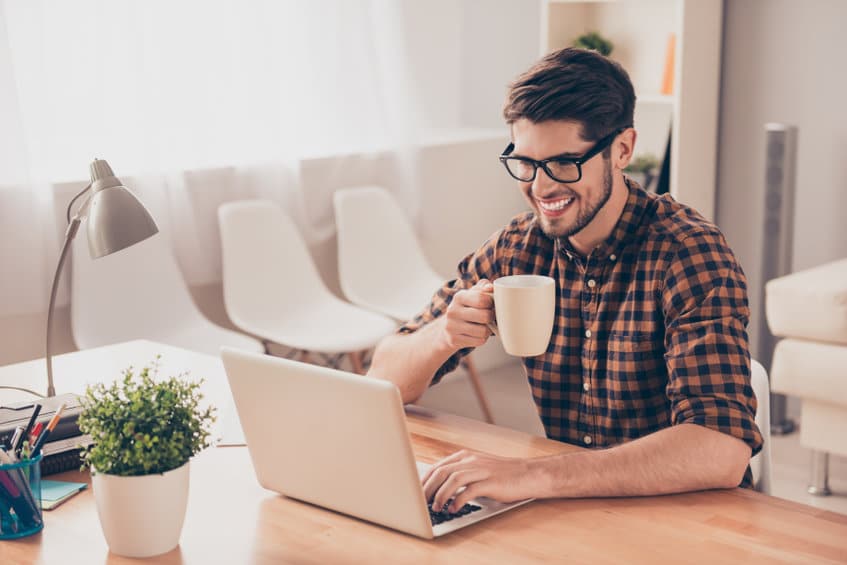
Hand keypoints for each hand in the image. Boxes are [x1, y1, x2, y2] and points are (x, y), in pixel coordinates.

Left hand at [421, 449, 541, 512]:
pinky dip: (458, 500)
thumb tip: (439, 487)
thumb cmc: (502, 475)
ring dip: (441, 495)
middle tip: (421, 502)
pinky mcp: (491, 482)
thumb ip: (460, 473)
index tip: (416, 492)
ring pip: (453, 479)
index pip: (438, 466)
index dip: (425, 480)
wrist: (528, 474)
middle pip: (442, 472)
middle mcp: (471, 460)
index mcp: (466, 456)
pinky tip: (453, 508)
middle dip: (428, 488)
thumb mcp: (478, 469)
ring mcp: (481, 470)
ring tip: (436, 507)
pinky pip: (470, 490)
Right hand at [439, 279, 495, 350]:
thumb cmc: (466, 309)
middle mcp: (453, 311)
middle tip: (489, 317)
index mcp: (459, 297)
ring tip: (484, 326)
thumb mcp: (472, 295)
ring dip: (488, 330)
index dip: (492, 303)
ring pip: (483, 331)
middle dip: (491, 317)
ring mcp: (452, 326)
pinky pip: (479, 341)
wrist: (446, 328)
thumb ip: (483, 288)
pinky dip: (482, 338)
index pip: (482, 299)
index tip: (491, 305)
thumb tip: (490, 287)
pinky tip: (477, 334)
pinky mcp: (454, 340)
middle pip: (485, 316)